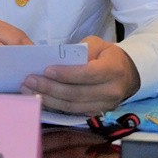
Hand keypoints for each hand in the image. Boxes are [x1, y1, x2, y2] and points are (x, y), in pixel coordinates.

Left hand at [21, 36, 140, 114]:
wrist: (127, 74)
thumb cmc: (108, 56)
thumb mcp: (98, 44)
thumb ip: (81, 50)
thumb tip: (59, 59)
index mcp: (113, 70)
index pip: (88, 74)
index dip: (66, 74)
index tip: (46, 70)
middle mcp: (111, 91)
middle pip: (77, 93)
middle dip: (51, 88)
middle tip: (29, 80)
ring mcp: (105, 106)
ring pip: (72, 106)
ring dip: (49, 99)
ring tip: (29, 90)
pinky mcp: (97, 113)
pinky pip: (73, 112)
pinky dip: (55, 106)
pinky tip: (41, 99)